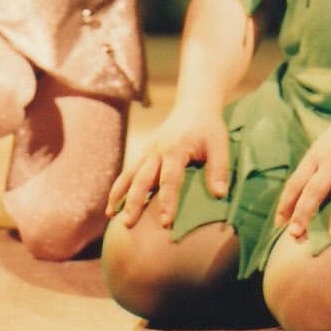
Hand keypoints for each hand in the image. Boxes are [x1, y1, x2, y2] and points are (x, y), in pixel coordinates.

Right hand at [106, 105, 228, 228]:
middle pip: (142, 179)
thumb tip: (220, 195)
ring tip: (111, 216)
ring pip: (129, 175)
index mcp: (176, 149)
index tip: (165, 223)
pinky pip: (128, 171)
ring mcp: (148, 151)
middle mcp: (157, 150)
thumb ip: (219, 169)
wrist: (194, 106)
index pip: (170, 180)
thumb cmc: (209, 128)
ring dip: (119, 195)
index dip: (168, 202)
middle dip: (134, 203)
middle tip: (128, 225)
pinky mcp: (144, 152)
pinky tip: (112, 205)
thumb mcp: (220, 144)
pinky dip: (119, 188)